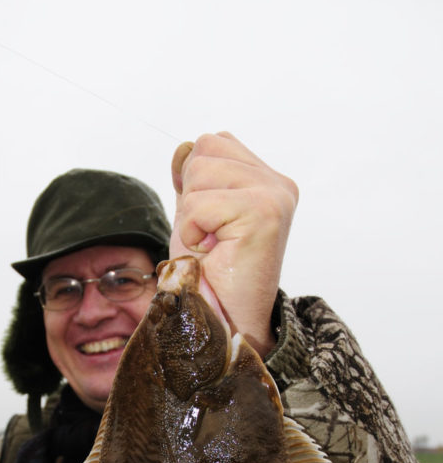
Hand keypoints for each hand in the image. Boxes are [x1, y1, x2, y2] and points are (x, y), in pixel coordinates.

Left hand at [170, 132, 297, 356]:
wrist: (226, 320)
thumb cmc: (211, 274)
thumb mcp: (195, 215)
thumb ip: (194, 179)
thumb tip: (184, 148)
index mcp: (267, 179)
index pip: (214, 142)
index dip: (194, 180)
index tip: (208, 223)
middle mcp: (277, 184)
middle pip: (205, 149)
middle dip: (191, 195)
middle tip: (210, 236)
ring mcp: (274, 196)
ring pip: (199, 171)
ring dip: (191, 215)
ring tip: (212, 244)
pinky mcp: (264, 214)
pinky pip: (198, 204)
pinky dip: (193, 231)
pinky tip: (212, 252)